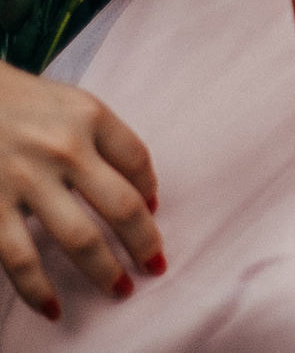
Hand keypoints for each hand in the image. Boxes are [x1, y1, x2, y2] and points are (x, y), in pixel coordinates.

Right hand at [0, 65, 160, 318]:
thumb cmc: (24, 105)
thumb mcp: (73, 104)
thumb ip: (108, 139)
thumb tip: (146, 192)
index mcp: (89, 117)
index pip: (138, 162)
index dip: (152, 192)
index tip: (155, 214)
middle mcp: (63, 149)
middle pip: (121, 206)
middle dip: (144, 243)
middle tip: (156, 266)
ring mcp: (26, 181)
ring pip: (79, 239)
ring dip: (105, 271)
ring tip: (120, 289)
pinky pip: (20, 259)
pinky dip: (38, 290)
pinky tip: (54, 307)